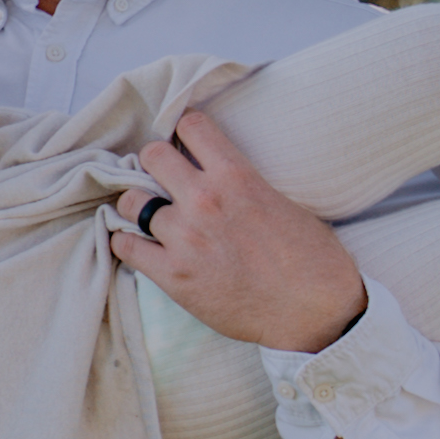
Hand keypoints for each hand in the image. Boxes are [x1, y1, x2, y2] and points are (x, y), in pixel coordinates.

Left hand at [110, 110, 367, 351]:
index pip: (191, 126)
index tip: (183, 144)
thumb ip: (244, 184)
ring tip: (146, 215)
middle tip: (161, 180)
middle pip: (151, 155)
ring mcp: (184, 237)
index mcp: (236, 177)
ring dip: (136, 205)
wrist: (314, 312)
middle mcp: (204, 201)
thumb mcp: (282, 202)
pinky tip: (137, 245)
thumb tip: (222, 176)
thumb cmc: (311, 259)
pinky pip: (124, 246)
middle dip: (155, 164)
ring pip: (130, 201)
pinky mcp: (172, 274)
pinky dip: (126, 242)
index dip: (184, 132)